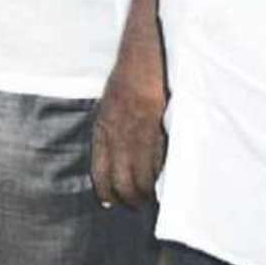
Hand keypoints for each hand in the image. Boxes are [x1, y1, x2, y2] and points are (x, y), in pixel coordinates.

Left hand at [90, 59, 166, 208]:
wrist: (142, 58)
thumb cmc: (128, 80)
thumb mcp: (109, 106)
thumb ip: (112, 129)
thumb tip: (117, 153)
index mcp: (102, 130)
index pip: (100, 171)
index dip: (106, 191)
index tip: (111, 202)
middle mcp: (116, 135)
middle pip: (120, 180)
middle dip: (129, 198)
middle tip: (137, 206)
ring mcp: (137, 134)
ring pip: (141, 176)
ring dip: (147, 191)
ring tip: (153, 199)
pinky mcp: (157, 129)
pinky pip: (158, 161)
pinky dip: (161, 175)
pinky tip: (165, 182)